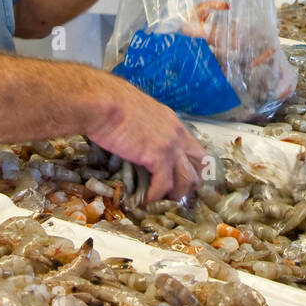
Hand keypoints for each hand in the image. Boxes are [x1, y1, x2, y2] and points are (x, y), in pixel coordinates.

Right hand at [86, 78, 209, 202]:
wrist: (104, 103)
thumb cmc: (112, 103)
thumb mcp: (138, 112)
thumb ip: (144, 126)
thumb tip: (136, 138)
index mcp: (172, 122)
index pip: (195, 148)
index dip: (192, 167)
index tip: (182, 179)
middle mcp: (177, 134)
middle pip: (201, 164)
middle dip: (192, 183)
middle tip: (177, 194)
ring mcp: (170, 146)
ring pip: (187, 179)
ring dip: (174, 195)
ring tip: (160, 203)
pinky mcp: (157, 157)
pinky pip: (163, 186)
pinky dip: (154, 198)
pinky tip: (144, 202)